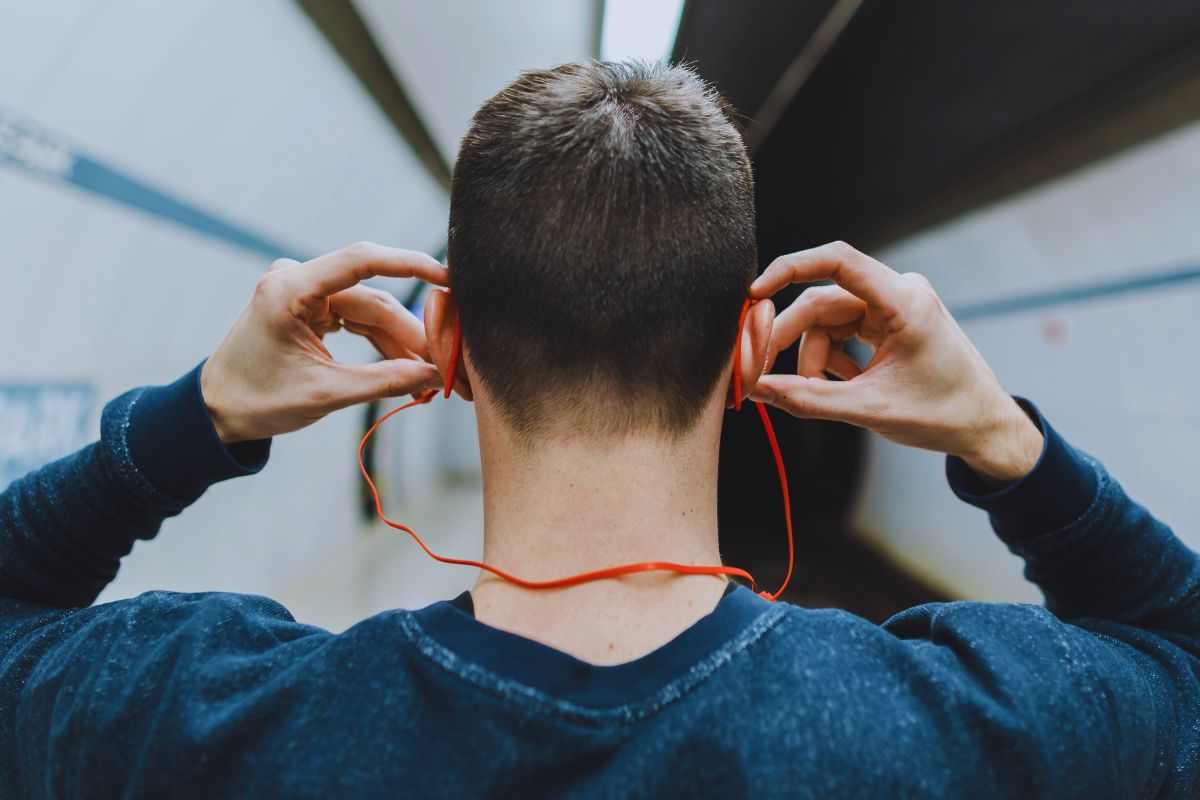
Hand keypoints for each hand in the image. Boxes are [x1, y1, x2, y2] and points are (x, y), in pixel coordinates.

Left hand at [201, 242, 447, 442]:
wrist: (217, 410)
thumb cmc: (257, 400)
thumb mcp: (325, 394)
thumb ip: (384, 381)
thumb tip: (434, 375)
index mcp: (289, 289)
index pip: (361, 261)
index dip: (409, 265)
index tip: (448, 279)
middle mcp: (297, 279)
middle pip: (374, 298)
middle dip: (413, 332)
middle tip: (448, 363)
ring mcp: (304, 291)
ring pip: (371, 311)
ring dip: (401, 342)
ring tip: (432, 373)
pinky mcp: (310, 307)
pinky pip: (358, 319)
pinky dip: (382, 342)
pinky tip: (408, 366)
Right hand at [749, 242, 1042, 482]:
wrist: (984, 427)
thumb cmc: (942, 415)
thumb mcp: (868, 409)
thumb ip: (807, 398)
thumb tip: (756, 388)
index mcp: (904, 301)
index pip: (837, 260)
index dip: (789, 269)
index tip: (753, 296)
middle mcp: (899, 293)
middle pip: (821, 302)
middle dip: (788, 338)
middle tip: (757, 372)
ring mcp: (894, 306)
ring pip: (826, 322)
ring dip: (812, 359)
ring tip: (816, 394)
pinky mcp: (888, 322)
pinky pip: (841, 331)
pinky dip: (830, 359)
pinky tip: (842, 385)